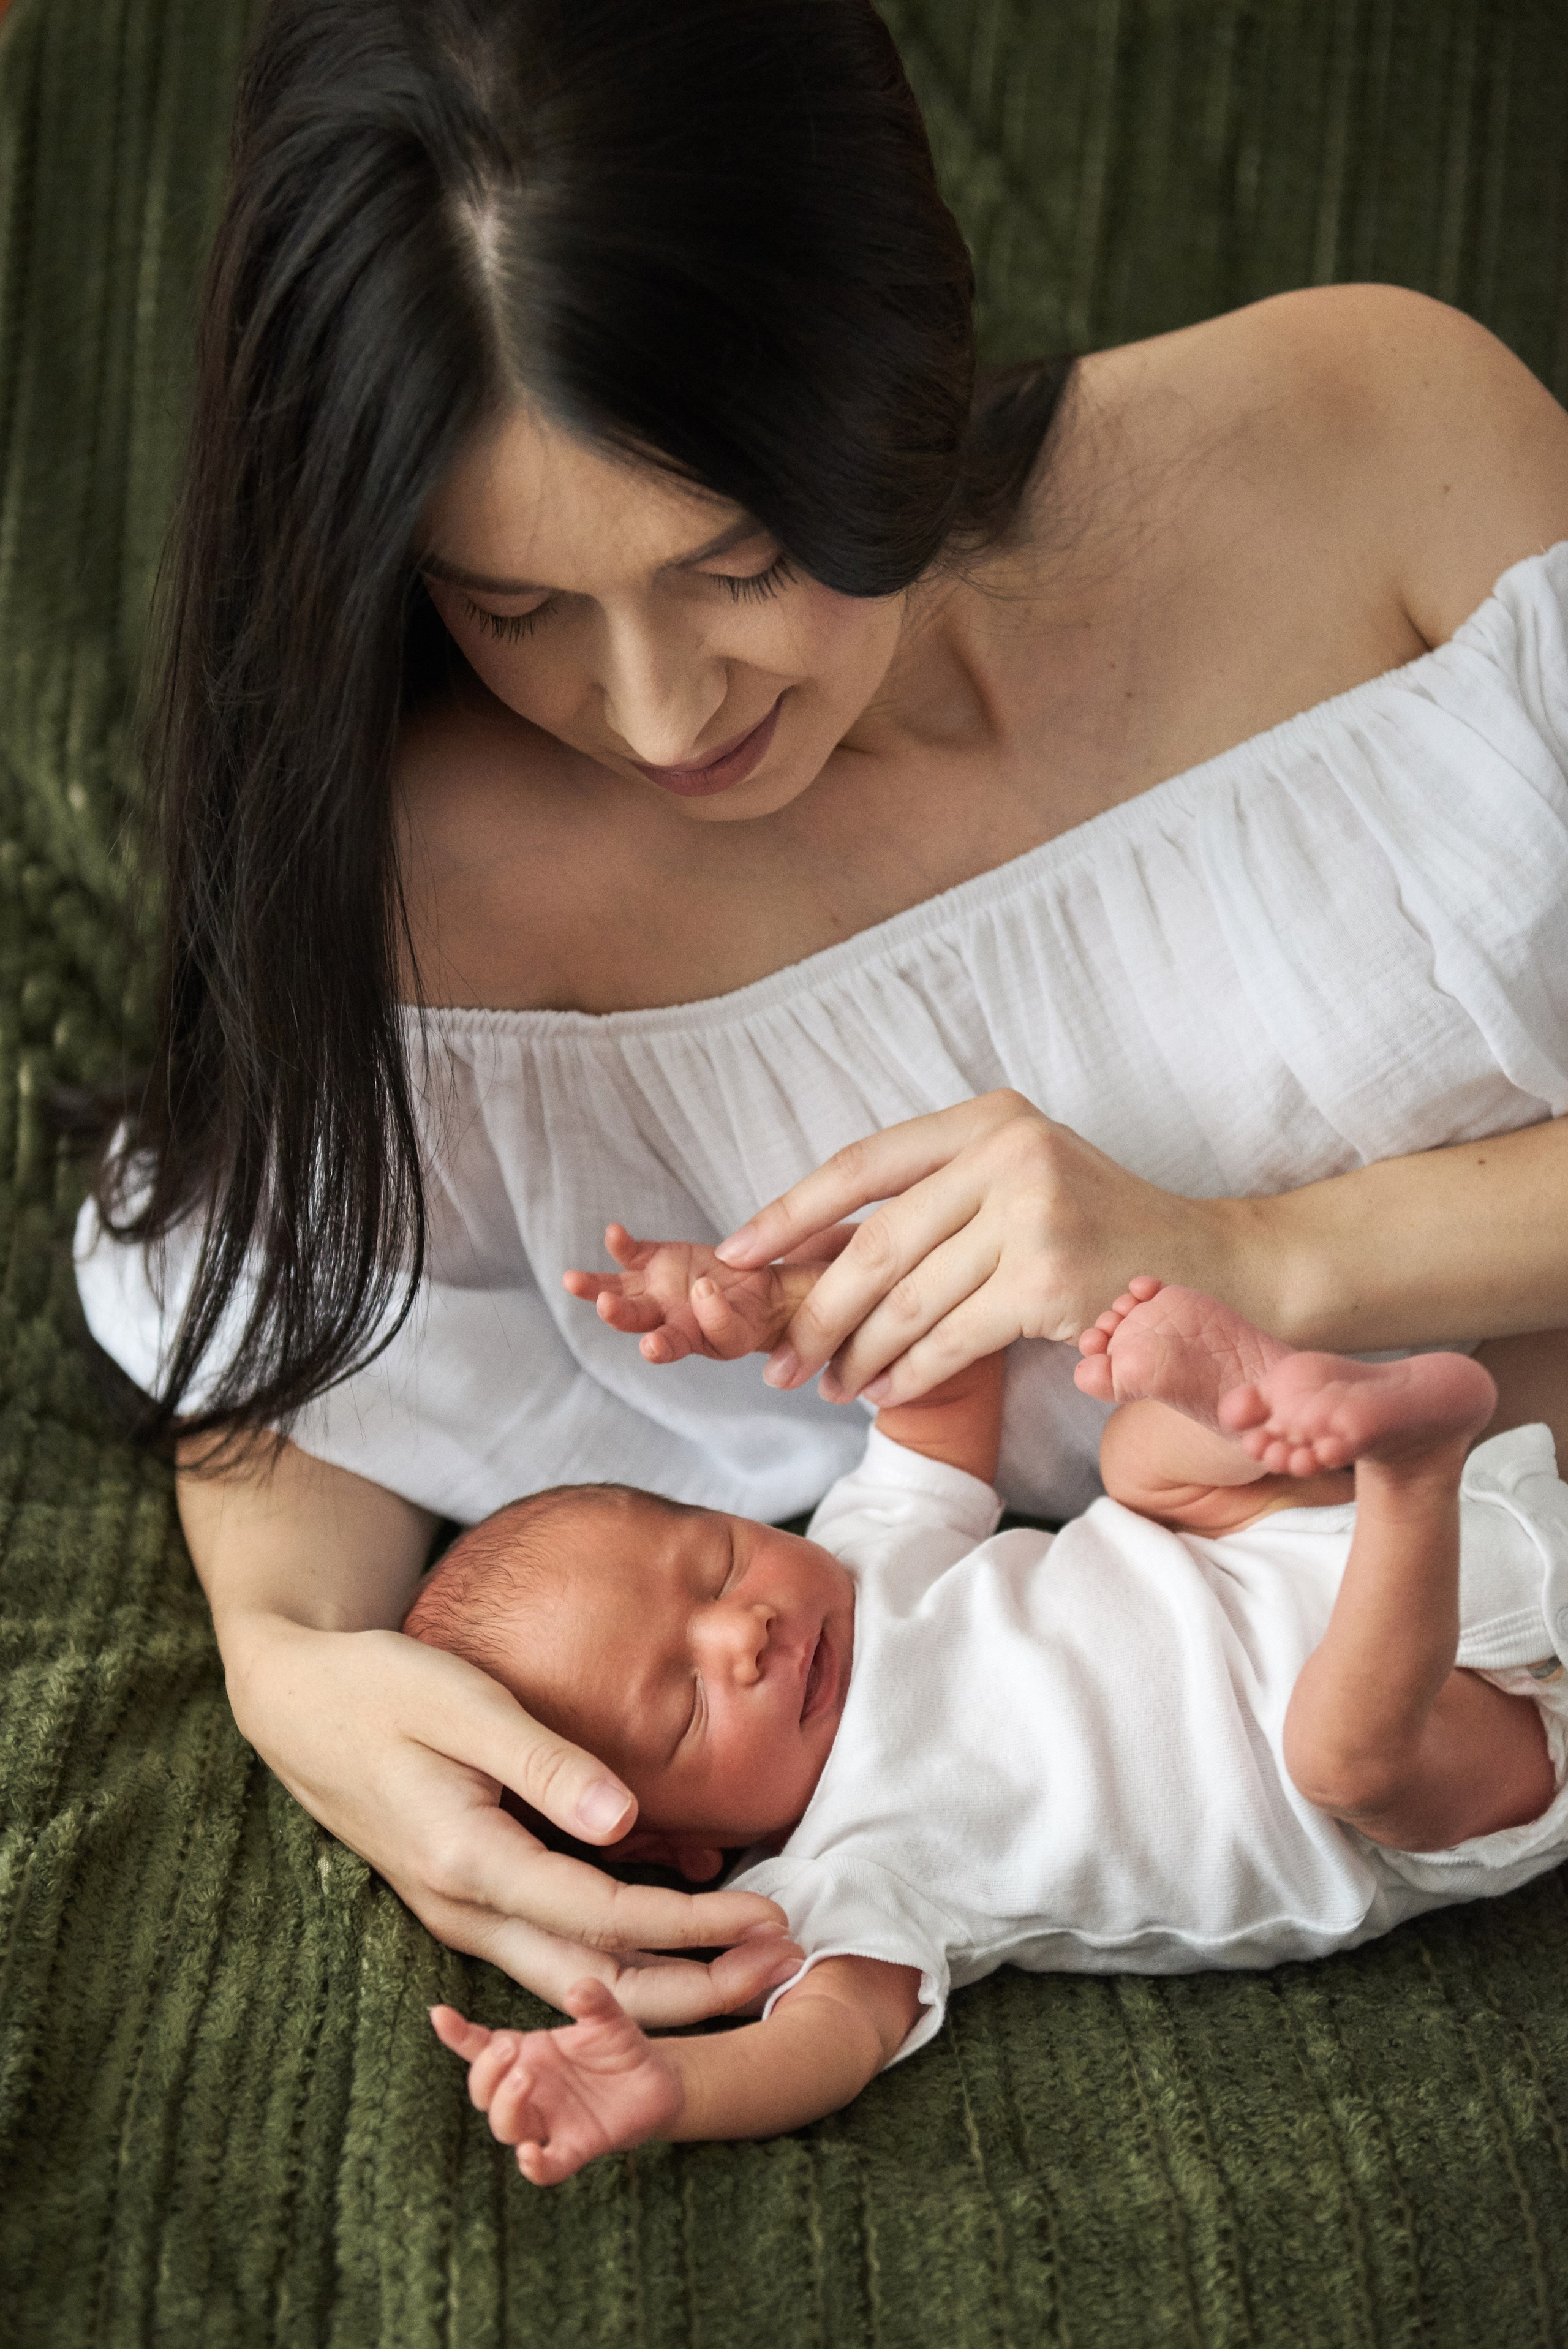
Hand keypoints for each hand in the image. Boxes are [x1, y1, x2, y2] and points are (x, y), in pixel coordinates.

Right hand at [223, 1613, 794, 2022]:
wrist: (297, 1704)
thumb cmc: (380, 1687)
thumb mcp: (460, 1703)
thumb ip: (542, 1764)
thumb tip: (624, 1822)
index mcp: (465, 1861)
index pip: (599, 1915)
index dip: (689, 1925)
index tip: (767, 1916)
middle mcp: (462, 1910)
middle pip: (593, 1981)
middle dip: (694, 1986)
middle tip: (783, 1966)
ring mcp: (460, 1915)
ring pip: (573, 1980)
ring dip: (663, 1983)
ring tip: (749, 1967)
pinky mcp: (467, 1901)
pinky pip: (552, 1953)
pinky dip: (620, 1960)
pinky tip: (679, 1938)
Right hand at [432, 1983, 685, 2183]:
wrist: (657, 2083)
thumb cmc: (619, 2047)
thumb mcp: (608, 2016)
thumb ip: (593, 2000)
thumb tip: (577, 1990)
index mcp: (528, 2055)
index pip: (480, 2047)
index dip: (457, 2034)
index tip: (439, 2013)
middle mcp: (529, 2091)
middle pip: (482, 2091)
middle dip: (486, 2071)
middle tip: (509, 2048)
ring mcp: (548, 2122)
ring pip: (505, 2127)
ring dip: (506, 2105)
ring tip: (525, 2077)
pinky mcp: (575, 2148)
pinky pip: (547, 2167)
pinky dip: (535, 2166)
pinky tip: (530, 2155)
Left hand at [563, 1223, 795, 1363]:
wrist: (755, 1296)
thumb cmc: (774, 1307)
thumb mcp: (790, 1315)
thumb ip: (791, 1314)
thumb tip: (805, 1319)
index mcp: (716, 1340)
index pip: (706, 1336)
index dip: (705, 1315)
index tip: (706, 1290)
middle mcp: (680, 1325)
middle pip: (649, 1329)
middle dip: (627, 1319)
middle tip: (609, 1309)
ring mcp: (661, 1298)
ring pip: (625, 1301)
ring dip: (600, 1293)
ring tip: (573, 1281)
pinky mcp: (653, 1267)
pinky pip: (630, 1260)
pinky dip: (619, 1246)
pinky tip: (613, 1232)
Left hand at [715, 1091, 1251, 1405]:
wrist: (1212, 1267)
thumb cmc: (1100, 1233)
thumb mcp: (1019, 1180)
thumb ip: (936, 1200)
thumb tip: (812, 1251)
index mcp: (989, 1118)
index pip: (863, 1164)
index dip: (789, 1211)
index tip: (733, 1251)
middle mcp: (1009, 1152)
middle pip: (876, 1242)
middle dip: (816, 1310)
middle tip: (779, 1359)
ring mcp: (1032, 1215)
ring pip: (907, 1300)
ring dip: (857, 1354)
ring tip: (830, 1387)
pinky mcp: (1049, 1281)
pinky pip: (950, 1340)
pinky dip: (908, 1375)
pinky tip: (886, 1395)